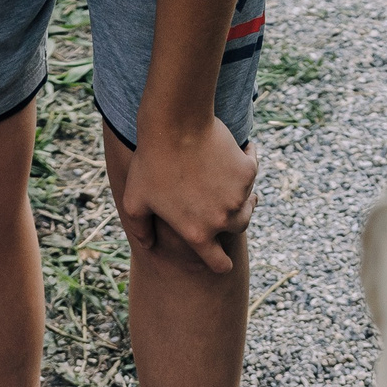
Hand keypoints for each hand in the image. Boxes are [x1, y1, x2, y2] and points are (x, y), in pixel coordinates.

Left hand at [117, 120, 256, 272]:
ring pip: (247, 201)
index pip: (218, 264)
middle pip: (237, 228)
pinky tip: (235, 151)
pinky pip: (251, 170)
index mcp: (197, 234)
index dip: (221, 263)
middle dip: (232, 219)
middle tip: (224, 203)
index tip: (223, 258)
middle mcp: (222, 220)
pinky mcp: (247, 172)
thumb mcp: (135, 199)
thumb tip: (148, 245)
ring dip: (239, 192)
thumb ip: (140, 228)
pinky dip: (245, 161)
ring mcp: (238, 196)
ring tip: (226, 177)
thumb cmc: (151, 162)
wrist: (176, 123)